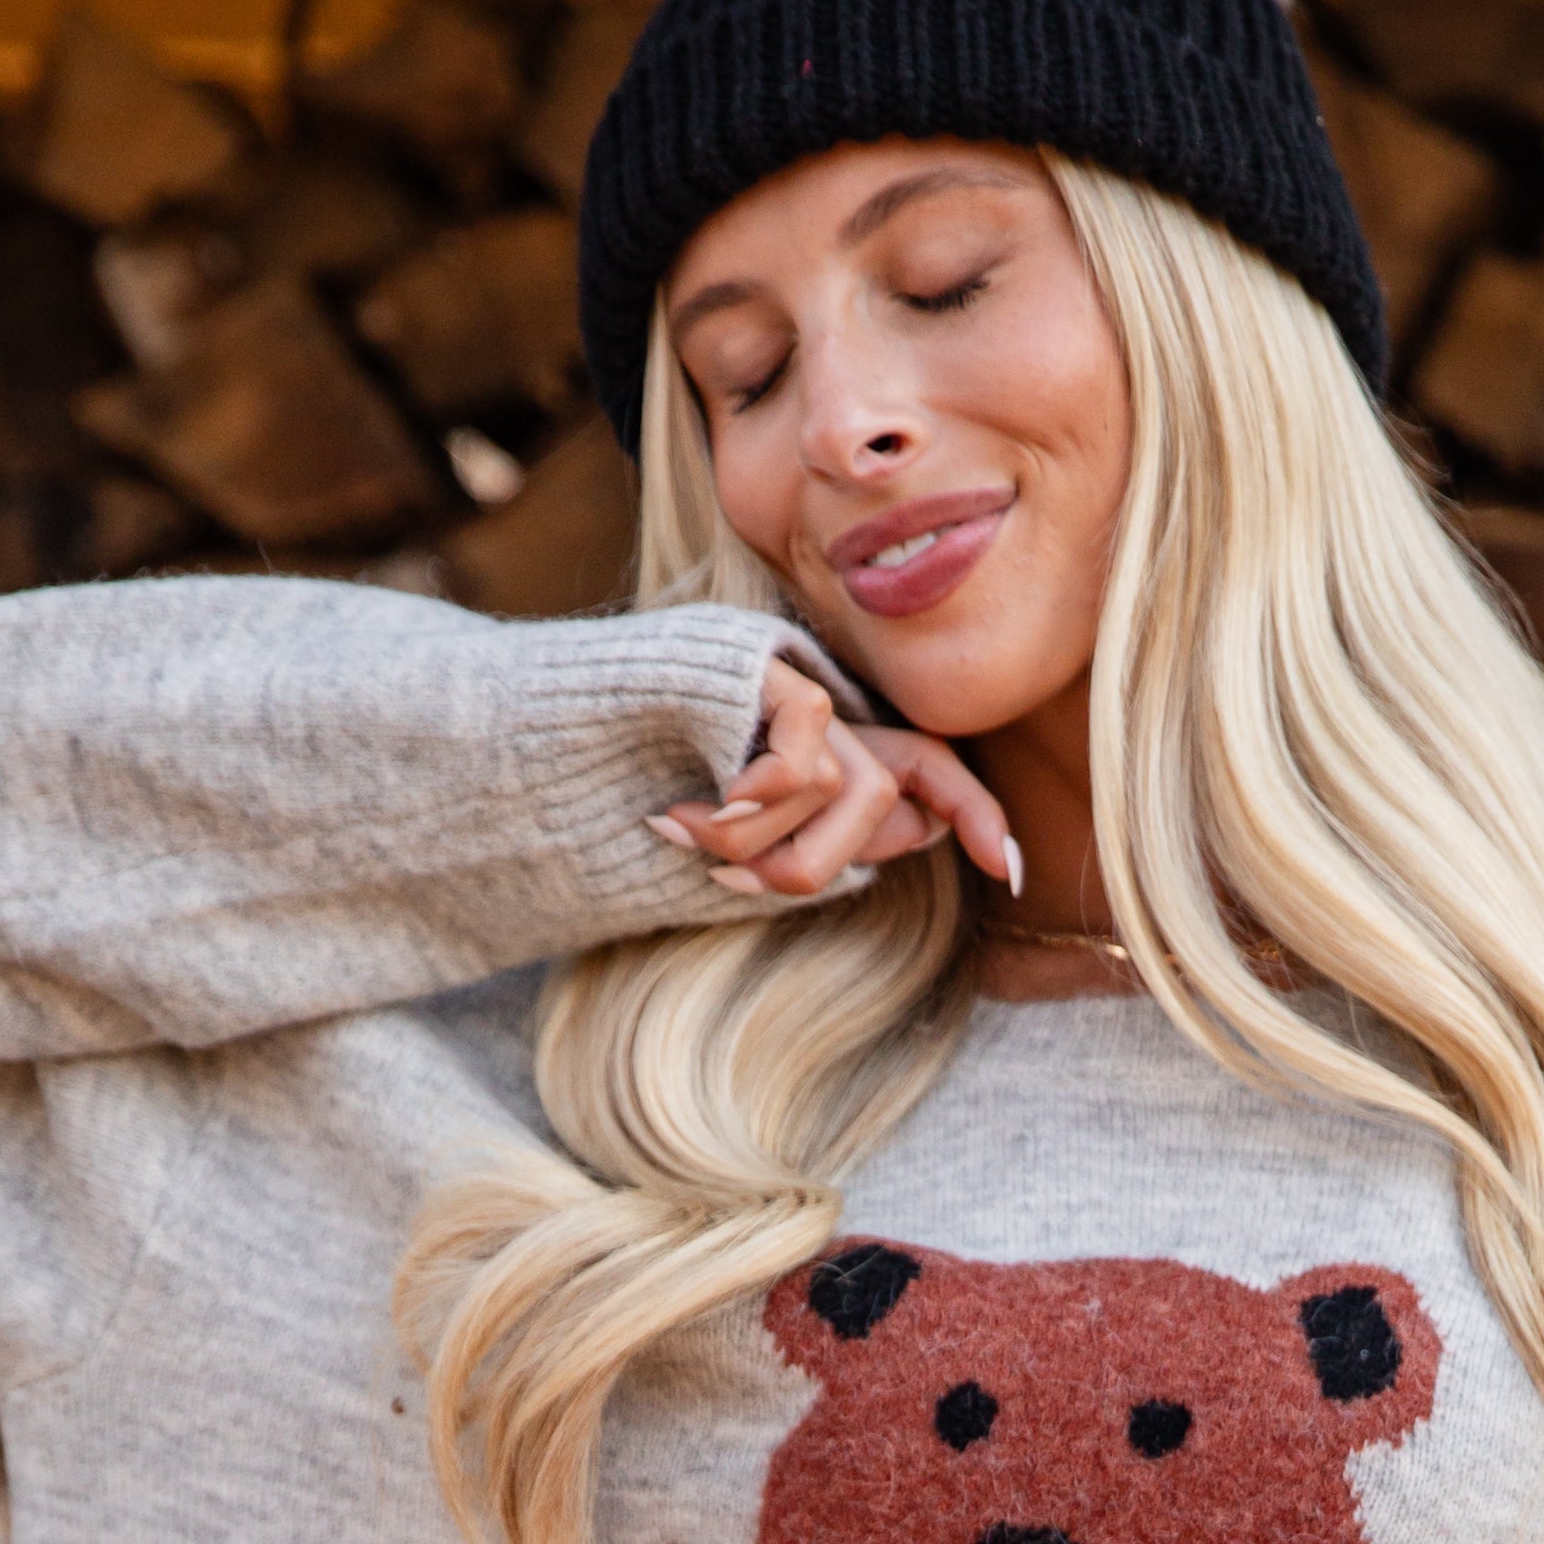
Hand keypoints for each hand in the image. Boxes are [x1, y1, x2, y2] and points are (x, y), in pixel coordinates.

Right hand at [647, 654, 1016, 905]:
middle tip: (730, 879)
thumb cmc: (622, 801)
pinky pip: (804, 760)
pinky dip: (755, 804)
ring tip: (681, 833)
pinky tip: (692, 805)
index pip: (921, 772)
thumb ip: (823, 837)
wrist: (535, 753)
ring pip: (844, 793)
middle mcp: (814, 708)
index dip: (973, 815)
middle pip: (883, 800)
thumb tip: (919, 836)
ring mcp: (784, 682)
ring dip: (761, 844)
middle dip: (817, 865)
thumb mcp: (735, 846)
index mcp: (817, 747)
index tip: (1009, 872)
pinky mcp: (756, 664)